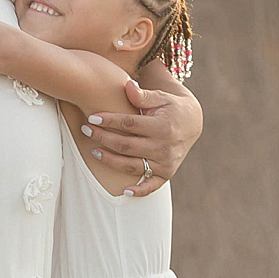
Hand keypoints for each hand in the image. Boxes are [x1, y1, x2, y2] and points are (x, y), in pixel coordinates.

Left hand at [83, 80, 203, 195]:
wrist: (192, 123)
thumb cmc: (171, 107)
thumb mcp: (161, 97)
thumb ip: (143, 95)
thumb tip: (128, 86)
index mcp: (162, 126)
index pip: (129, 124)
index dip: (109, 121)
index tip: (92, 117)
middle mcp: (163, 147)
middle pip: (126, 146)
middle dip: (103, 138)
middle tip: (85, 130)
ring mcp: (165, 162)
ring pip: (132, 166)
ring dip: (111, 160)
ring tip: (93, 151)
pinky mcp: (166, 173)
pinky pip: (152, 186)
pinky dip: (139, 190)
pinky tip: (124, 191)